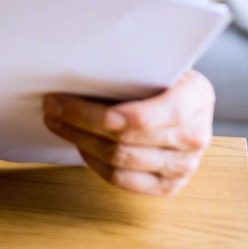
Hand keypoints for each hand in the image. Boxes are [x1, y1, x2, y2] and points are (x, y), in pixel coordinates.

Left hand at [43, 70, 214, 195]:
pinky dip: (95, 162)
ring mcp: (184, 166)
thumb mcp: (158, 62)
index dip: (97, 115)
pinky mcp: (169, 186)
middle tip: (51, 106)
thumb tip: (76, 71)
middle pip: (123, 140)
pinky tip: (81, 144)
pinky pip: (122, 181)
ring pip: (118, 161)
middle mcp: (194, 136)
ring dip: (80, 141)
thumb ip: (130, 68)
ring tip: (58, 122)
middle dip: (78, 122)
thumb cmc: (167, 78)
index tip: (62, 101)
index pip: (142, 118)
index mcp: (195, 97)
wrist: (191, 102)